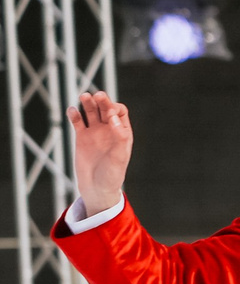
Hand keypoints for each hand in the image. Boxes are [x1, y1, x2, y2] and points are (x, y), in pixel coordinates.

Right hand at [71, 92, 131, 218]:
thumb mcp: (120, 157)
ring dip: (88, 103)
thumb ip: (120, 138)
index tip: (109, 115)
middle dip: (102, 101)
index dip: (114, 109)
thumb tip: (113, 119)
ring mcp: (94, 132)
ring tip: (84, 97)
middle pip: (105, 108)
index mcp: (122, 132)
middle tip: (96, 95)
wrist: (96, 187)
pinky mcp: (81, 137)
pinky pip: (78, 121)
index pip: (119, 112)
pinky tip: (72, 110)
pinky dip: (75, 114)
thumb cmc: (112, 175)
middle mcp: (109, 129)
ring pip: (91, 111)